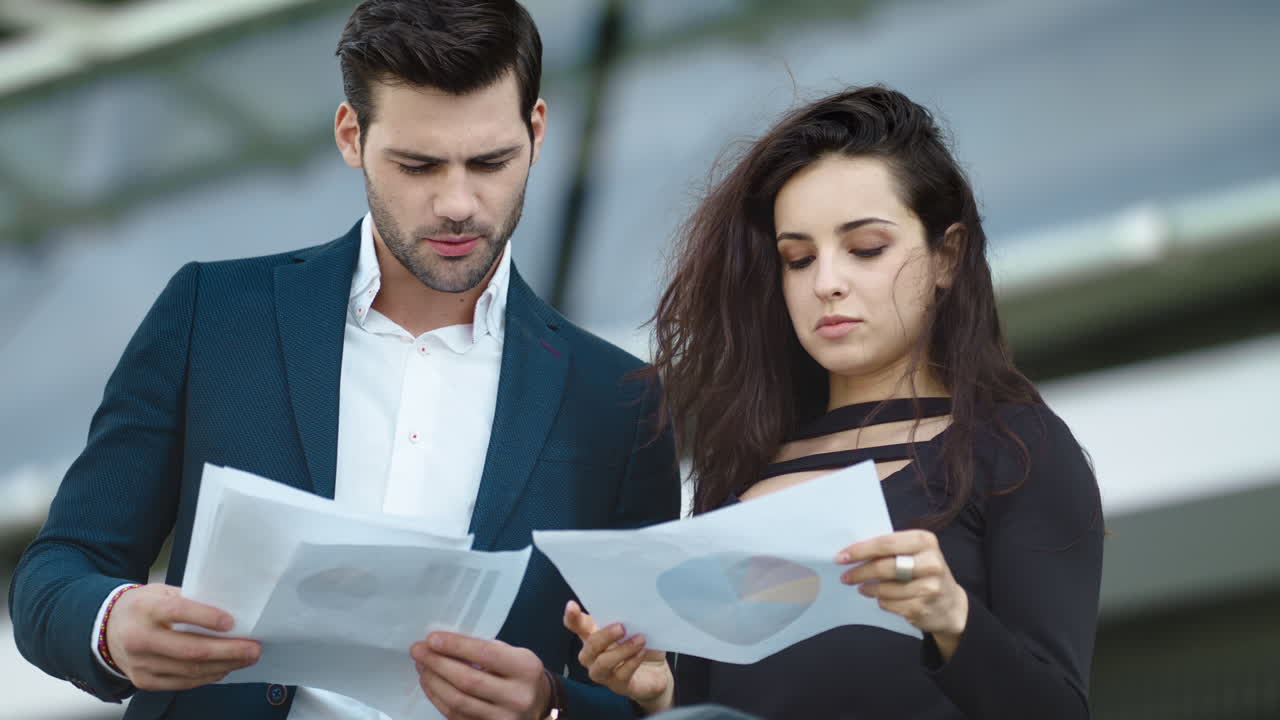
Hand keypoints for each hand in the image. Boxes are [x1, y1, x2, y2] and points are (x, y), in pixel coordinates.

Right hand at [105, 584, 260, 689]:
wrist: (105, 629)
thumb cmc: (142, 607)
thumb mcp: (161, 592)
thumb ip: (189, 600)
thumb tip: (229, 610)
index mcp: (145, 609)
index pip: (178, 612)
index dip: (207, 618)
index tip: (232, 622)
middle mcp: (139, 638)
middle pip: (190, 650)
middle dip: (228, 651)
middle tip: (253, 648)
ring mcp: (141, 664)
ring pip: (190, 670)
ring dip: (224, 666)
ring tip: (246, 658)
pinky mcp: (144, 681)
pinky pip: (182, 683)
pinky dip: (207, 677)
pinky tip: (224, 668)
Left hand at [411, 633, 550, 719]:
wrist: (538, 705)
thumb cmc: (519, 673)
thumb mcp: (513, 654)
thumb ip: (484, 649)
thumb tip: (442, 644)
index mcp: (526, 668)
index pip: (486, 654)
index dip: (456, 646)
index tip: (432, 638)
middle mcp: (517, 696)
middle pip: (467, 680)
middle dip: (437, 663)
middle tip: (418, 650)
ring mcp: (503, 718)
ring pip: (458, 701)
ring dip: (433, 681)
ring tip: (421, 665)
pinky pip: (455, 715)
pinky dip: (438, 698)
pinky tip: (430, 683)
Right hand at [563, 600, 672, 714]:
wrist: (656, 673)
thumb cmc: (641, 646)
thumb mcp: (637, 628)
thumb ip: (629, 619)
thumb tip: (631, 607)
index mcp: (593, 635)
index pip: (577, 626)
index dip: (572, 617)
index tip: (571, 605)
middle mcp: (593, 656)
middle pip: (589, 647)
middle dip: (604, 636)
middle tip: (622, 627)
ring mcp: (604, 673)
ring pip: (602, 663)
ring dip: (621, 650)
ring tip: (640, 639)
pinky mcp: (619, 686)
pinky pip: (621, 675)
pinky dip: (632, 662)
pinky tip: (642, 653)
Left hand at [836, 529, 968, 658]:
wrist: (952, 605)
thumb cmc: (925, 573)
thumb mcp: (915, 553)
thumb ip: (892, 549)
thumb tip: (853, 552)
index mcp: (925, 541)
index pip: (885, 543)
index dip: (860, 550)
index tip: (841, 557)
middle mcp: (930, 562)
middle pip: (884, 566)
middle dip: (859, 572)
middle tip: (845, 577)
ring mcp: (929, 587)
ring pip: (885, 588)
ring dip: (869, 588)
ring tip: (862, 587)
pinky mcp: (923, 608)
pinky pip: (890, 604)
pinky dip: (882, 601)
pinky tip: (881, 598)